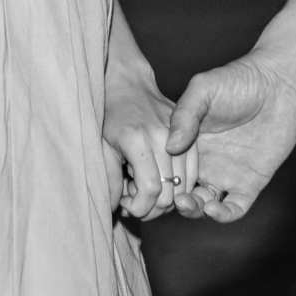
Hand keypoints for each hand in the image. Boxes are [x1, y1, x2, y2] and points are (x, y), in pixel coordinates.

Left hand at [102, 49, 191, 221]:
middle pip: (170, 192)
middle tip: (133, 197)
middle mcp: (163, 137)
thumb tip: (114, 210)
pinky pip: (193, 172)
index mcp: (138, 140)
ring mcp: (180, 134)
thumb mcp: (102, 149)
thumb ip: (109, 180)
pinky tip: (160, 178)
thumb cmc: (110, 117)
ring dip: (166, 197)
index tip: (127, 205)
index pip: (151, 189)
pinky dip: (179, 184)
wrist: (128, 85)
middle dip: (151, 207)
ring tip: (144, 187)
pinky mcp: (191, 135)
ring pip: (184, 185)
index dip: (140, 207)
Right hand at [165, 53, 295, 221]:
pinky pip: (234, 208)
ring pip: (203, 205)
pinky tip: (212, 208)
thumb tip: (169, 147)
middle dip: (171, 201)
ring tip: (186, 201)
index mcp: (189, 142)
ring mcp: (227, 174)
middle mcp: (205, 162)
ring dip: (192, 211)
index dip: (155, 179)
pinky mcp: (250, 182)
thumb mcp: (203, 89)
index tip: (144, 183)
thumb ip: (183, 114)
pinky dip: (222, 215)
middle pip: (181, 192)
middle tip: (166, 198)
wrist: (279, 82)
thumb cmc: (239, 80)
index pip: (166, 169)